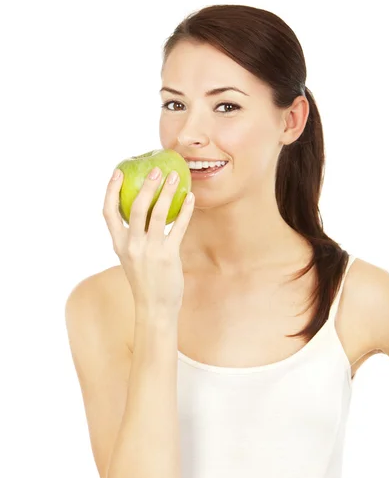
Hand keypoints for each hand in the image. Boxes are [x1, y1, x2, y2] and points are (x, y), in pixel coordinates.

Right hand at [103, 167, 194, 313]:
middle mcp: (131, 245)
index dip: (111, 190)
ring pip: (158, 214)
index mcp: (119, 244)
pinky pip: (178, 227)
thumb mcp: (131, 258)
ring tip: (175, 177)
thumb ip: (133, 237)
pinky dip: (185, 211)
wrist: (155, 307)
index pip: (109, 212)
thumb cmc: (145, 280)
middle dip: (145, 186)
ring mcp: (149, 251)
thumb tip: (143, 211)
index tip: (118, 172)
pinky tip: (190, 198)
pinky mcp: (168, 256)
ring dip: (167, 193)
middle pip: (135, 208)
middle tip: (155, 169)